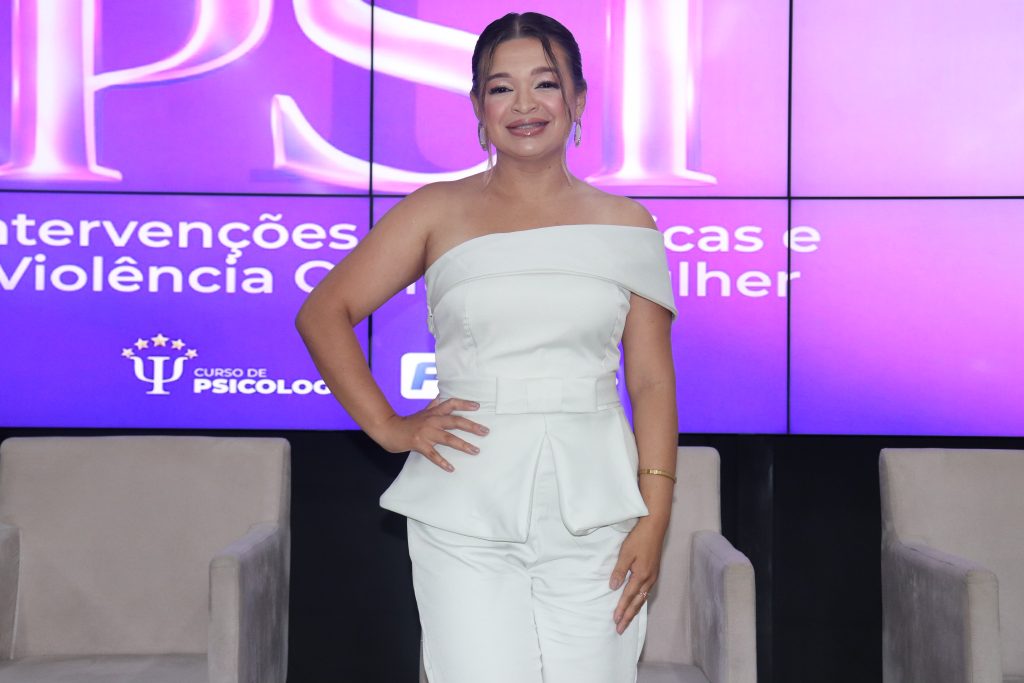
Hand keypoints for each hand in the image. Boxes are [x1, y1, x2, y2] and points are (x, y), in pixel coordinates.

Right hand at [381, 397, 488, 471]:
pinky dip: (442, 462)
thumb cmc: (408, 422)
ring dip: (463, 445)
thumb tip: (440, 395)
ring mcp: (426, 433)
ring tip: (475, 451)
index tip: (477, 406)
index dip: (464, 404)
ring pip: (448, 439)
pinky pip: (433, 455)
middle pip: (455, 422)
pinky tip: (451, 468)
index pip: (451, 404)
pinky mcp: (420, 445)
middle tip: (485, 432)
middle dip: (471, 426)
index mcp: (433, 412)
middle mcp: (432, 421)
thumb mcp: (421, 412)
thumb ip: (432, 405)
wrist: (389, 429)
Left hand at [609, 516, 666, 633]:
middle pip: (637, 602)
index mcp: (641, 575)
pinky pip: (646, 592)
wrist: (655, 527)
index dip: (621, 609)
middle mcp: (649, 579)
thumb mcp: (625, 554)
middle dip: (628, 616)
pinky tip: (637, 603)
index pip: (628, 597)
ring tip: (627, 620)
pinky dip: (640, 601)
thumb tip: (613, 588)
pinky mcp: (654, 572)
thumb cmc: (639, 538)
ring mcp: (653, 576)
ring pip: (643, 598)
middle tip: (620, 629)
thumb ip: (619, 571)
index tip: (615, 621)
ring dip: (634, 610)